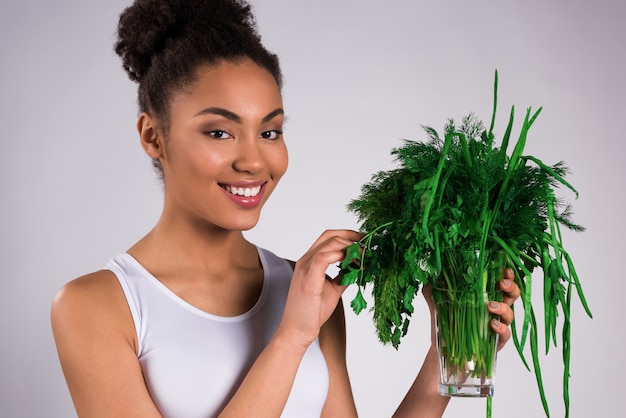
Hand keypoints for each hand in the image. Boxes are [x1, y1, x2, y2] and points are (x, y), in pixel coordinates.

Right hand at [276, 229, 361, 349]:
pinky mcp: (308, 279)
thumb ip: (342, 277)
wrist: (298, 330)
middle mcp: (306, 260)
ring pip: (330, 243)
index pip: (328, 237)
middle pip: (329, 235)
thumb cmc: (311, 311)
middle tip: (367, 246)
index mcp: (310, 261)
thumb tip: (356, 269)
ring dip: (350, 248)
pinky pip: (323, 258)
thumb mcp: (333, 289)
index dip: (347, 235)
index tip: (363, 241)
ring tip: (363, 258)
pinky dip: (340, 257)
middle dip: (351, 237)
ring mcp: (305, 268)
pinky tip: (351, 264)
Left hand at [422, 268, 520, 349]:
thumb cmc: (447, 326)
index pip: (499, 283)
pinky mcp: (496, 342)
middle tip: (501, 283)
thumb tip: (427, 281)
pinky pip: (505, 334)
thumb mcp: (439, 308)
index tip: (505, 269)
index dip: (506, 275)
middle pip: (512, 296)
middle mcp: (494, 310)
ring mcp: (497, 325)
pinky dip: (502, 328)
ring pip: (510, 314)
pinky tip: (493, 324)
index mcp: (484, 297)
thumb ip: (433, 294)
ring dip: (503, 307)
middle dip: (511, 287)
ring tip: (490, 306)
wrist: (443, 352)